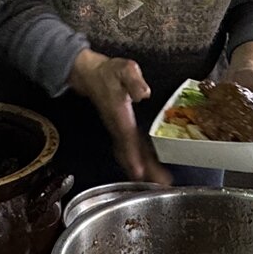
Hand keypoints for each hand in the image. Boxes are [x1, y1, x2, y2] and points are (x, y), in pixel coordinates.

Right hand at [68, 50, 171, 184]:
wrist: (90, 75)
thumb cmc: (109, 72)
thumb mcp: (124, 69)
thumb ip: (134, 80)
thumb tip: (144, 93)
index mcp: (120, 115)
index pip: (127, 139)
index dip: (133, 156)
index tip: (140, 172)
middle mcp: (118, 127)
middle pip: (129, 154)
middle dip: (144, 170)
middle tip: (161, 184)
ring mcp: (117, 130)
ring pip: (129, 155)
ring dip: (142, 169)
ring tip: (159, 182)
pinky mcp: (120, 130)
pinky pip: (129, 150)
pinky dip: (138, 161)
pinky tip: (149, 168)